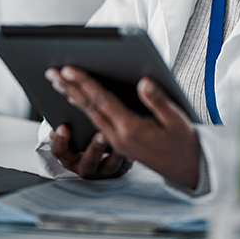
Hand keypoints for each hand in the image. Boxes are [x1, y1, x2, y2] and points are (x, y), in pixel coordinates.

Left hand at [45, 66, 199, 189]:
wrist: (188, 169)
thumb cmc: (183, 142)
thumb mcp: (176, 119)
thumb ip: (157, 100)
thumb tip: (143, 82)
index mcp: (131, 129)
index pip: (101, 101)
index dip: (84, 83)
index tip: (68, 70)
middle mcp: (118, 137)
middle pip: (88, 108)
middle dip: (69, 88)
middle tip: (51, 73)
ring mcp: (116, 142)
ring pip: (89, 115)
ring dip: (72, 97)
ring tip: (57, 83)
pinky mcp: (118, 143)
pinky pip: (95, 123)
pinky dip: (83, 108)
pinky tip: (76, 100)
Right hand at [48, 123, 132, 178]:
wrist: (98, 159)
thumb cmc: (81, 141)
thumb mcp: (71, 134)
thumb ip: (67, 124)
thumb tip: (65, 100)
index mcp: (70, 159)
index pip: (61, 152)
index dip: (60, 141)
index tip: (64, 127)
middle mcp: (86, 167)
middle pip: (88, 161)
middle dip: (95, 147)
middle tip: (102, 134)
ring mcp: (103, 171)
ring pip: (110, 166)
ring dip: (117, 154)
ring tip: (126, 142)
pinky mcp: (119, 171)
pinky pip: (125, 167)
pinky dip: (129, 158)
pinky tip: (133, 148)